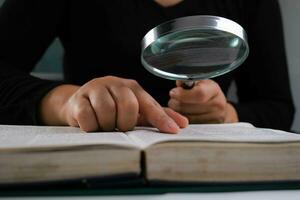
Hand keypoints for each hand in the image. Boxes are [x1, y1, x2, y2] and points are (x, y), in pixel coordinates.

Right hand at [40, 76, 187, 132]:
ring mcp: (95, 89)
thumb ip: (156, 115)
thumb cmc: (112, 107)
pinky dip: (92, 126)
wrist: (79, 103)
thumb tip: (182, 124)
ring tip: (105, 125)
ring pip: (107, 111)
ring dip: (107, 125)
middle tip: (120, 126)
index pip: (150, 104)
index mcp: (132, 87)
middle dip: (125, 123)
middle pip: (128, 106)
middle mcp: (115, 83)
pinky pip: (88, 117)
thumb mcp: (135, 110)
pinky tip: (92, 124)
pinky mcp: (79, 98)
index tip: (173, 131)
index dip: (161, 118)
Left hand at [168, 80, 237, 123]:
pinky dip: (181, 120)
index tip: (173, 92)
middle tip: (174, 99)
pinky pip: (187, 125)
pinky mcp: (207, 129)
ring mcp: (213, 119)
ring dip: (177, 112)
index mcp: (214, 90)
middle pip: (188, 107)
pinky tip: (183, 114)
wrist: (218, 109)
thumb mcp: (199, 82)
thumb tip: (179, 83)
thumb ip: (188, 81)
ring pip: (185, 117)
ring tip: (179, 106)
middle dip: (176, 102)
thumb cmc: (207, 93)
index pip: (199, 94)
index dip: (183, 94)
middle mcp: (217, 106)